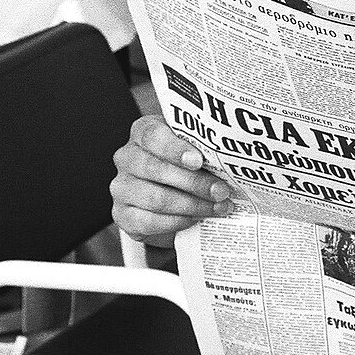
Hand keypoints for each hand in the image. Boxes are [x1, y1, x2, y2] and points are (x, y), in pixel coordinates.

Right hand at [110, 115, 235, 246]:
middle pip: (156, 169)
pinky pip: (149, 221)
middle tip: (221, 191)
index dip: (176, 149)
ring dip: (192, 205)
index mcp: (143, 133)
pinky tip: (196, 219)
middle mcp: (127, 158)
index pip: (153, 136)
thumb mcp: (196, 152)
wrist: (173, 200)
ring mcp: (121, 187)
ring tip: (217, 207)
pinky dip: (177, 222)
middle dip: (194, 183)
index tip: (198, 161)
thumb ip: (205, 151)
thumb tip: (233, 162)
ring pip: (156, 198)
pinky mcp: (123, 215)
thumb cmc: (187, 169)